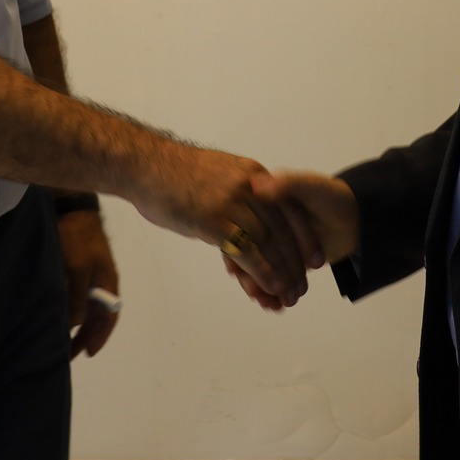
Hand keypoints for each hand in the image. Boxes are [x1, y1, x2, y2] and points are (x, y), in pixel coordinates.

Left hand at [57, 207, 120, 358]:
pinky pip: (75, 296)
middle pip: (96, 315)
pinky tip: (56, 315)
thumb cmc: (77, 237)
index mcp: (108, 282)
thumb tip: (76, 323)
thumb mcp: (77, 268)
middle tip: (68, 355)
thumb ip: (77, 297)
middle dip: (84, 335)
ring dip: (75, 324)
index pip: (109, 316)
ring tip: (60, 340)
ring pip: (85, 307)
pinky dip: (68, 309)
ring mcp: (89, 273)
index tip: (88, 353)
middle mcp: (101, 281)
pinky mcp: (76, 267)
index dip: (100, 336)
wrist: (70, 206)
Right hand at [125, 146, 320, 305]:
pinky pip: (246, 249)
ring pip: (269, 242)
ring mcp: (232, 202)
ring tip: (289, 295)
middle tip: (302, 287)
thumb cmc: (170, 174)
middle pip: (283, 230)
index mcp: (253, 176)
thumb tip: (234, 225)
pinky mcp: (214, 219)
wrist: (144, 164)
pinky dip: (262, 270)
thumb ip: (231, 201)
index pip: (290, 210)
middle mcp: (249, 187)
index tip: (315, 259)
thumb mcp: (214, 178)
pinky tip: (269, 286)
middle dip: (296, 262)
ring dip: (282, 272)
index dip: (305, 237)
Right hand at [224, 170, 360, 311]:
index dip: (235, 248)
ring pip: (260, 269)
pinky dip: (274, 294)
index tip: (234, 268)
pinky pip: (275, 279)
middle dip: (251, 276)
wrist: (359, 218)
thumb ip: (287, 185)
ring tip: (269, 304)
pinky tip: (275, 306)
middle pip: (248, 252)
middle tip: (255, 293)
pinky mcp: (287, 261)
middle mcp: (264, 224)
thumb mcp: (311, 186)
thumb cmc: (334, 197)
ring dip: (262, 289)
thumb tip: (257, 186)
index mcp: (263, 203)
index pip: (241, 226)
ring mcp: (275, 244)